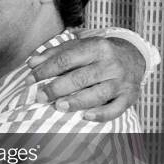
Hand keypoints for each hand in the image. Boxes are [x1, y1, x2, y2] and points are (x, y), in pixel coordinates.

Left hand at [27, 36, 143, 120]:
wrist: (133, 56)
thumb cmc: (97, 53)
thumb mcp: (78, 46)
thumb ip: (54, 54)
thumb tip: (31, 63)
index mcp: (96, 47)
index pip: (66, 59)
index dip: (45, 70)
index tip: (30, 81)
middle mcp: (110, 64)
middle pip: (80, 78)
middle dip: (57, 88)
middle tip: (40, 97)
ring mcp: (121, 81)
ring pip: (98, 94)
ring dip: (76, 102)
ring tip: (58, 106)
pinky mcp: (129, 96)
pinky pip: (116, 109)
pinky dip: (101, 115)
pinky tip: (85, 116)